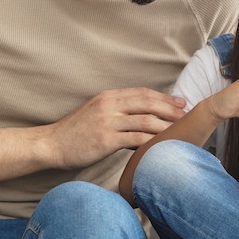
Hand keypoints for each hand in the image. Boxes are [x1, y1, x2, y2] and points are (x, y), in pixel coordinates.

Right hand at [48, 87, 185, 169]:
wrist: (51, 144)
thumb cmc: (74, 133)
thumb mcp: (96, 114)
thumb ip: (117, 112)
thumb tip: (142, 120)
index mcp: (108, 96)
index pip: (142, 93)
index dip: (164, 97)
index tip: (180, 102)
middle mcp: (109, 105)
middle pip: (147, 102)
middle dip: (170, 108)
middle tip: (187, 115)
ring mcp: (107, 121)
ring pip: (145, 120)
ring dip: (166, 126)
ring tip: (180, 131)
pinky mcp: (105, 139)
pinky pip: (135, 139)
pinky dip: (152, 141)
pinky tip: (163, 145)